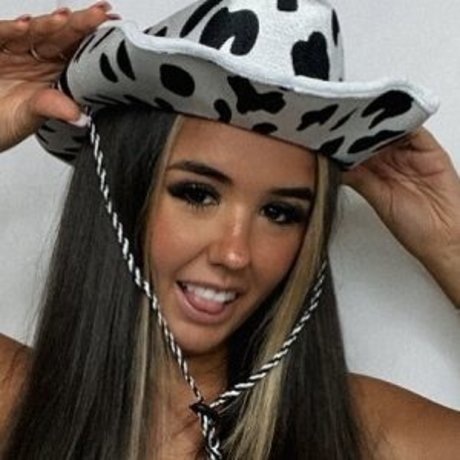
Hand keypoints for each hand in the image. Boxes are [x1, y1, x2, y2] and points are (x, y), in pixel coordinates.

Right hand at [0, 2, 116, 152]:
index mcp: (55, 74)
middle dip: (80, 24)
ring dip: (50, 24)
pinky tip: (25, 25)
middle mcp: (37, 59)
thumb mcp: (30, 118)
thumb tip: (81, 117)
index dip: (93, 40)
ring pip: (34, 32)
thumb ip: (53, 109)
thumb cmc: (4, 122)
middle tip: (99, 14)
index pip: (77, 53)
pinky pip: (1, 36)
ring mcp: (15, 51)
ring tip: (66, 18)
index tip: (112, 29)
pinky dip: (10, 30)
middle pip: (60, 37)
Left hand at [342, 128, 459, 305]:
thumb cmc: (413, 225)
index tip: (326, 133)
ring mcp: (409, 153)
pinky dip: (399, 123)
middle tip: (339, 120)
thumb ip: (357, 177)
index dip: (342, 141)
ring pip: (390, 129)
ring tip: (357, 117)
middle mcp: (391, 160)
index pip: (356, 148)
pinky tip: (384, 122)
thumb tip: (332, 164)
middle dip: (355, 128)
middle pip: (371, 135)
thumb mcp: (376, 198)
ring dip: (375, 123)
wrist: (443, 236)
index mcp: (375, 171)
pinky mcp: (428, 149)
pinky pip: (413, 130)